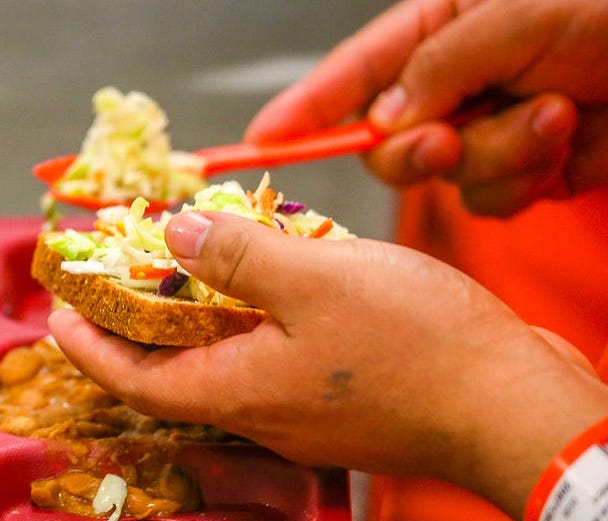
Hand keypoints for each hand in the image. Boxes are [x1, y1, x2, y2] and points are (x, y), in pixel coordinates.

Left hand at [48, 211, 607, 520]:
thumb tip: (174, 235)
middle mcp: (258, 414)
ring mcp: (300, 416)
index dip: (88, 348)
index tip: (57, 316)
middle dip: (131, 332)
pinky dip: (247, 330)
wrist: (511, 406)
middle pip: (171, 376)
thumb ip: (237, 258)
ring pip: (222, 370)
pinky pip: (268, 367)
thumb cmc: (416, 348)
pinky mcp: (338, 406)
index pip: (132, 379)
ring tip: (180, 276)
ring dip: (192, 327)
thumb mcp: (315, 281)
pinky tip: (266, 295)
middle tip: (111, 287)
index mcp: (236, 390)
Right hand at [244, 0, 607, 215]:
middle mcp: (455, 82)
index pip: (353, 74)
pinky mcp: (523, 169)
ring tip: (553, 114)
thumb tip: (384, 120)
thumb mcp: (519, 13)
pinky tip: (563, 139)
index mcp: (442, 26)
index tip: (259, 143)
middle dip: (418, 150)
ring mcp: (488, 129)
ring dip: (497, 157)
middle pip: (387, 142)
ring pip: (445, 179)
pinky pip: (491, 199)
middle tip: (447, 140)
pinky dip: (525, 179)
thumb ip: (439, 68)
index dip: (302, 110)